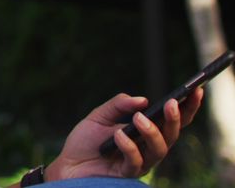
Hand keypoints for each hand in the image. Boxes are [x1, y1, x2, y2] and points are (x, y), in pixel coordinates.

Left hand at [45, 88, 203, 180]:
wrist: (68, 164)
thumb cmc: (86, 140)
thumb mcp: (100, 116)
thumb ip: (119, 105)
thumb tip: (143, 100)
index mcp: (146, 131)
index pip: (172, 120)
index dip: (188, 107)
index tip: (196, 90)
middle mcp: (148, 147)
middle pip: (172, 134)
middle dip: (175, 118)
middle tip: (171, 103)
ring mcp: (141, 162)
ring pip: (160, 149)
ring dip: (152, 132)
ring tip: (139, 118)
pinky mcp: (127, 173)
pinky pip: (135, 162)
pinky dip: (129, 147)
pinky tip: (119, 135)